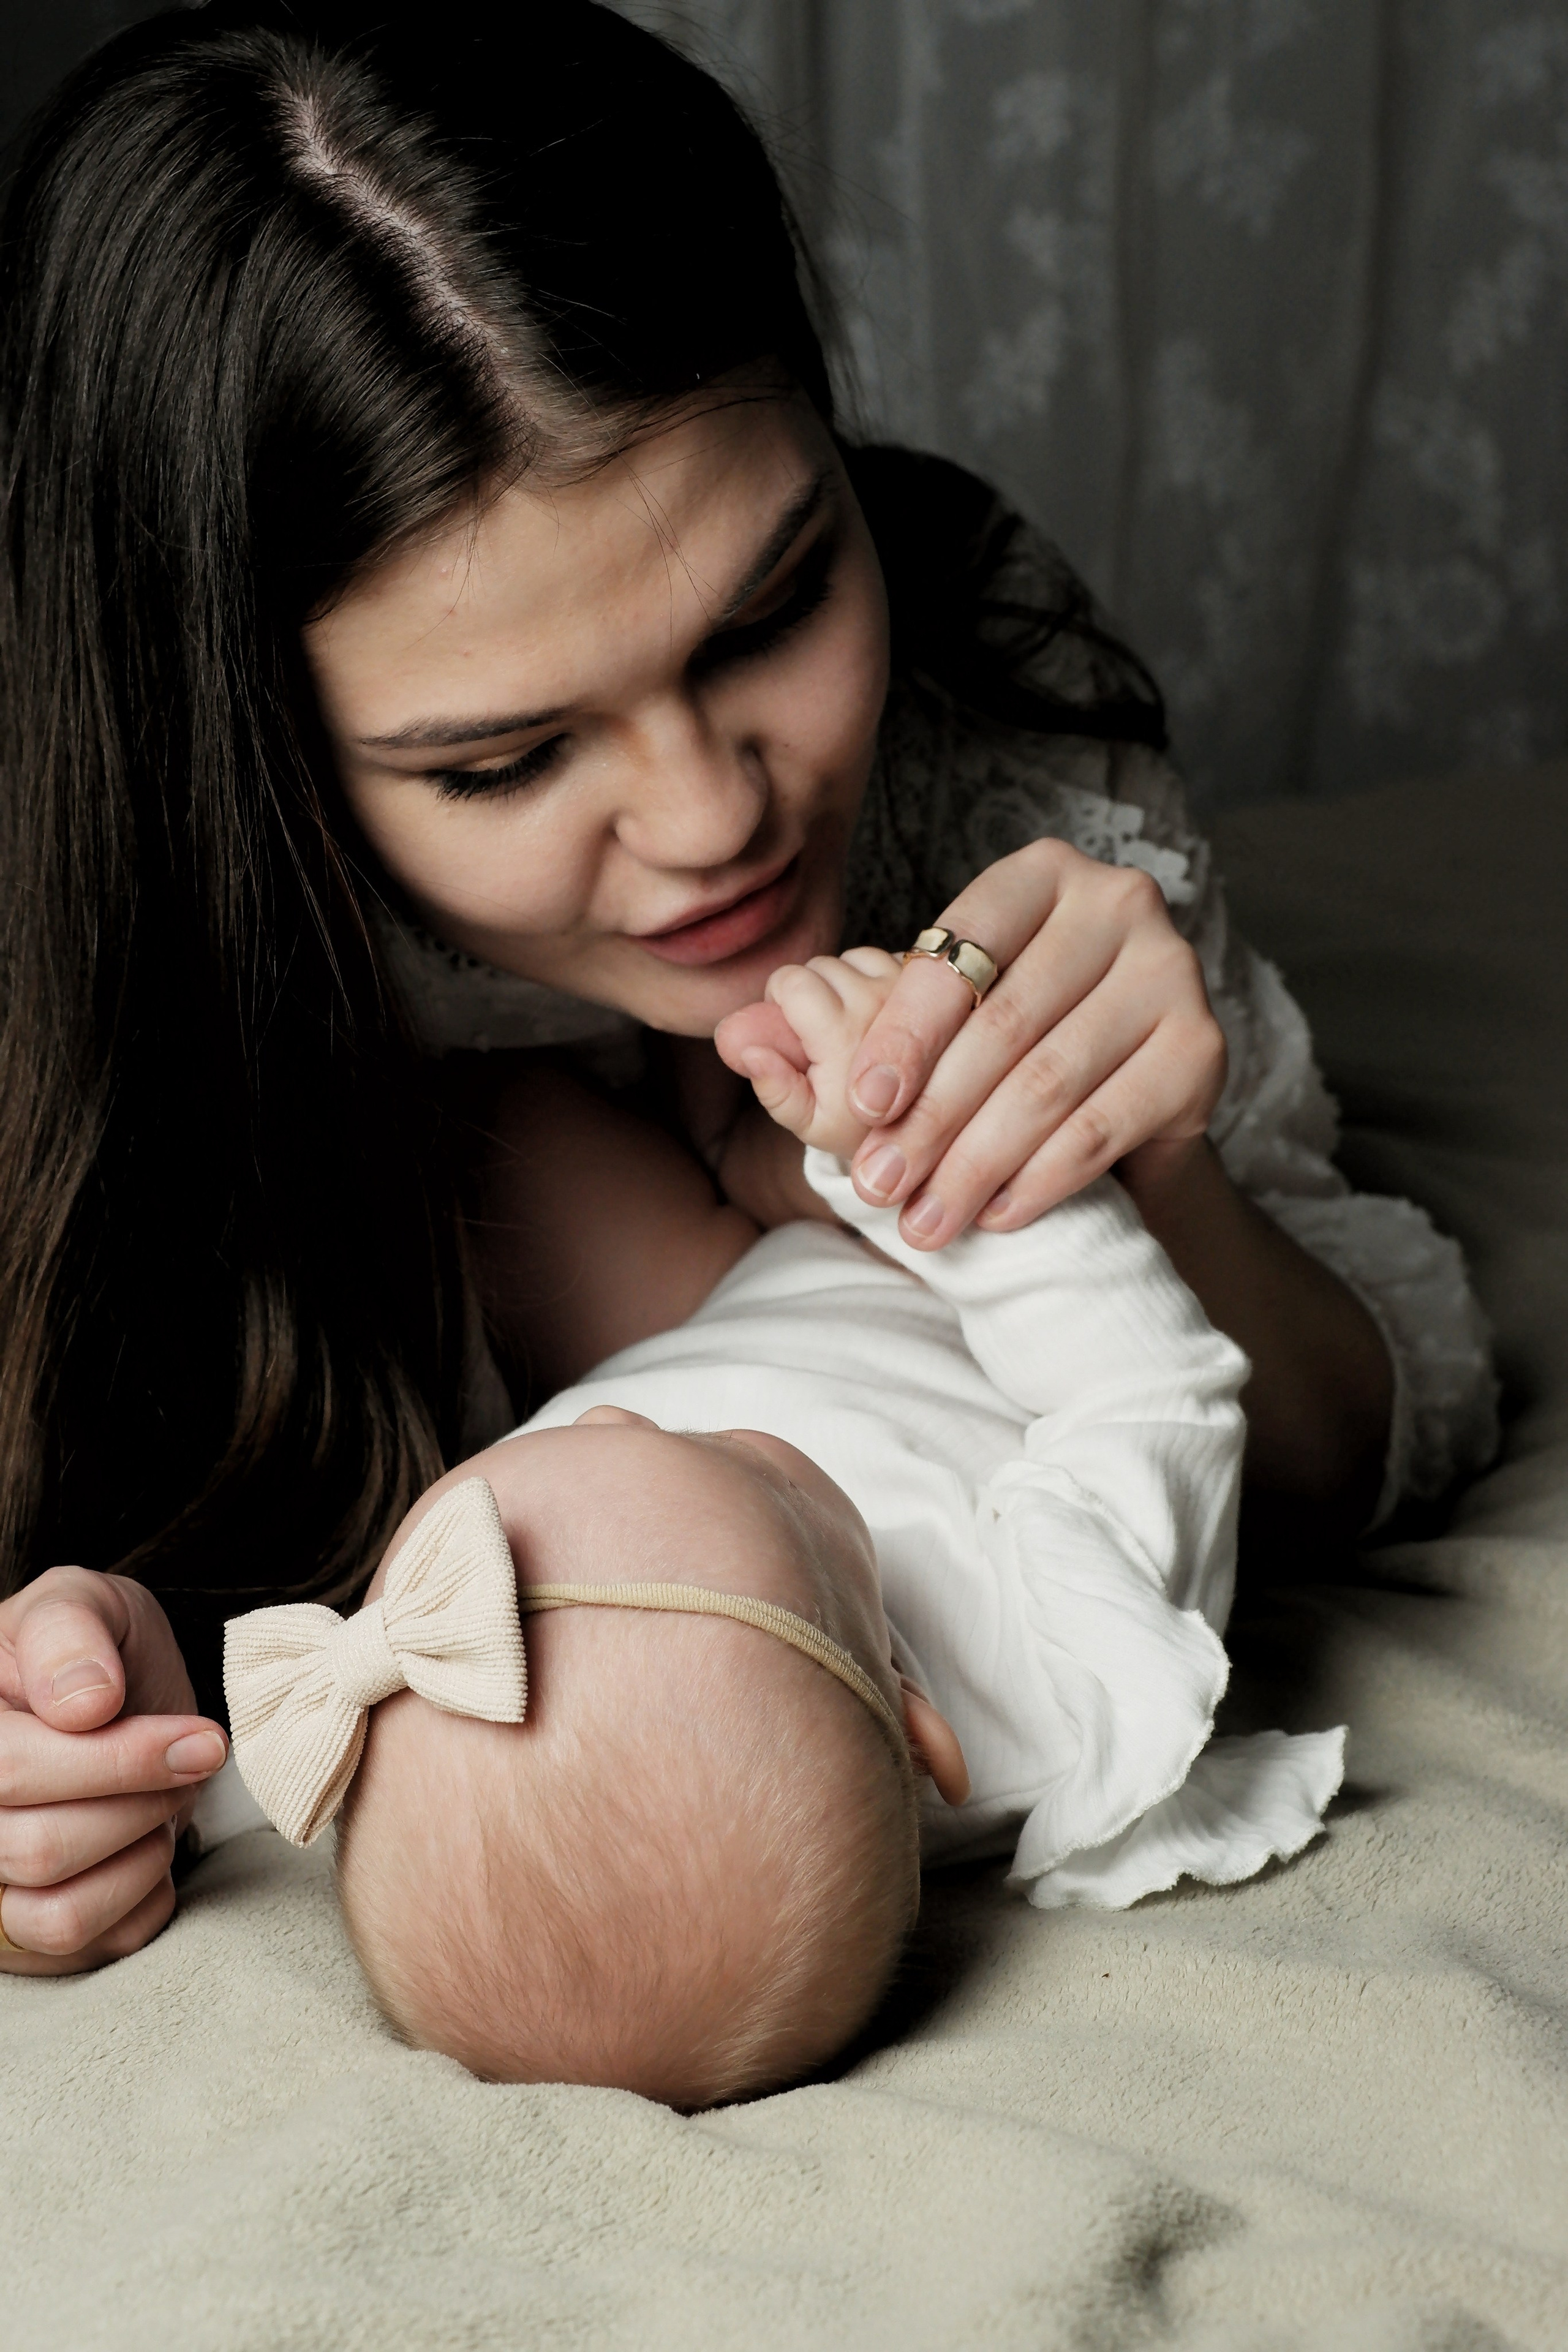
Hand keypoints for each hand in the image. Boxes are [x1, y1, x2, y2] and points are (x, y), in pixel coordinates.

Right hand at [0, 1568, 227, 1974]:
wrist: (122, 1694)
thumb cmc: (94, 1649)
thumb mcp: (82, 1602)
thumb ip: (70, 1633)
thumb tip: (83, 1704)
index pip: (13, 1772)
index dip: (119, 1759)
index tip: (200, 1737)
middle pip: (39, 1850)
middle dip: (140, 1802)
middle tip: (190, 1760)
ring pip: (58, 1916)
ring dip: (139, 1853)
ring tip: (163, 1801)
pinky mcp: (33, 1935)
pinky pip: (96, 1945)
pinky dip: (146, 1894)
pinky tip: (149, 1841)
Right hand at [715, 947, 903, 1157]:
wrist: (924, 1127)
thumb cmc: (858, 1126)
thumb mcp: (809, 1122)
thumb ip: (775, 1088)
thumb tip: (749, 1053)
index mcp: (846, 1034)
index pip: (792, 980)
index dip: (778, 998)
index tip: (790, 1027)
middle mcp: (880, 1002)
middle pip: (818, 966)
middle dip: (808, 991)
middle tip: (819, 1032)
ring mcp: (906, 987)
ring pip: (850, 960)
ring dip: (841, 983)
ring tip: (847, 1024)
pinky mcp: (923, 981)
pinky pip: (880, 960)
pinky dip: (869, 978)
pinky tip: (872, 1013)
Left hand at [829, 839, 1226, 1248]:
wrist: (1131, 1094)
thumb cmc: (1014, 1045)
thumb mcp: (938, 1021)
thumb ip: (843, 1025)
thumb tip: (735, 1039)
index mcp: (1041, 873)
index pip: (961, 949)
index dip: (905, 1032)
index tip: (862, 1107)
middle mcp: (1119, 903)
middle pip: (1004, 1024)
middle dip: (932, 1117)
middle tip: (879, 1185)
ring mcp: (1172, 972)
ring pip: (1050, 1081)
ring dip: (976, 1163)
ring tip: (925, 1220)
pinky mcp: (1203, 1048)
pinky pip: (1104, 1124)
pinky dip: (1041, 1179)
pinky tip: (995, 1214)